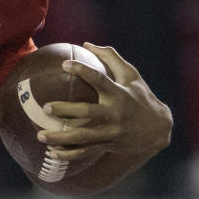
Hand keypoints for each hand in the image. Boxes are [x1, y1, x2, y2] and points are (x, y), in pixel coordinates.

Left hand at [36, 43, 171, 164]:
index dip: (83, 71)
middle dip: (66, 110)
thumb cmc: (140, 96)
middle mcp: (115, 114)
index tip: (65, 65)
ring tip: (40, 135)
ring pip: (83, 137)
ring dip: (60, 138)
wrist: (158, 130)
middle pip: (87, 113)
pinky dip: (68, 154)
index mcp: (119, 94)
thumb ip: (110, 58)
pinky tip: (51, 152)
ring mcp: (111, 132)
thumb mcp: (131, 75)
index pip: (100, 80)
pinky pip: (86, 152)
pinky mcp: (108, 145)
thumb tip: (86, 44)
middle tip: (45, 107)